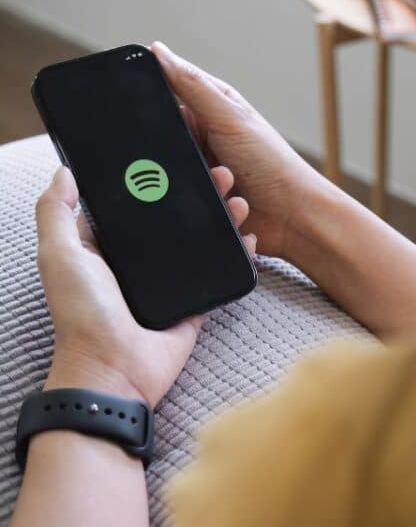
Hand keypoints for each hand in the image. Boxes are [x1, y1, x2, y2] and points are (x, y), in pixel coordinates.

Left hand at [37, 166, 255, 407]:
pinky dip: (236, 253)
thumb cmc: (83, 314)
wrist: (117, 369)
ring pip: (201, 240)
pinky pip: (218, 271)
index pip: (135, 202)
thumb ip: (56, 213)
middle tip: (220, 174)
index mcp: (108, 246)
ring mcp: (170, 280)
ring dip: (222, 217)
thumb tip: (65, 172)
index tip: (180, 157)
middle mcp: (140, 260)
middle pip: (175, 217)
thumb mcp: (59, 256)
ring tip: (238, 199)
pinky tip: (249, 236)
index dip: (155, 177)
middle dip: (199, 193)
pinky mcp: (193, 300)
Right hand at [151, 41, 325, 257]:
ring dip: (202, 182)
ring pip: (172, 178)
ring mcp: (204, 172)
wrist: (293, 214)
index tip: (156, 121)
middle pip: (164, 144)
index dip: (155, 108)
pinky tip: (232, 202)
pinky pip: (186, 203)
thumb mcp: (229, 117)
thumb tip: (158, 51)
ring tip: (229, 182)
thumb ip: (193, 85)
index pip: (166, 100)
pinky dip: (209, 202)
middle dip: (179, 157)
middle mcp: (204, 141)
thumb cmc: (271, 162)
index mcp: (209, 112)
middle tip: (206, 161)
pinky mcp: (206, 201)